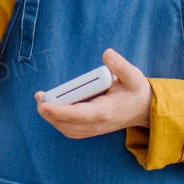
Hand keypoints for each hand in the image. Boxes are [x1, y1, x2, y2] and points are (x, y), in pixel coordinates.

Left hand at [34, 49, 152, 138]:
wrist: (144, 109)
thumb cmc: (136, 90)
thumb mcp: (133, 75)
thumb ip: (120, 65)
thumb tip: (106, 54)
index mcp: (106, 111)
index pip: (78, 114)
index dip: (59, 111)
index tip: (44, 104)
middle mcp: (98, 123)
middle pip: (67, 124)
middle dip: (49, 113)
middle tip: (39, 97)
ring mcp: (94, 129)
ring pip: (66, 129)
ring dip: (51, 118)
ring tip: (42, 101)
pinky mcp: (91, 129)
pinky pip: (70, 130)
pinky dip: (58, 122)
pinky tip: (51, 109)